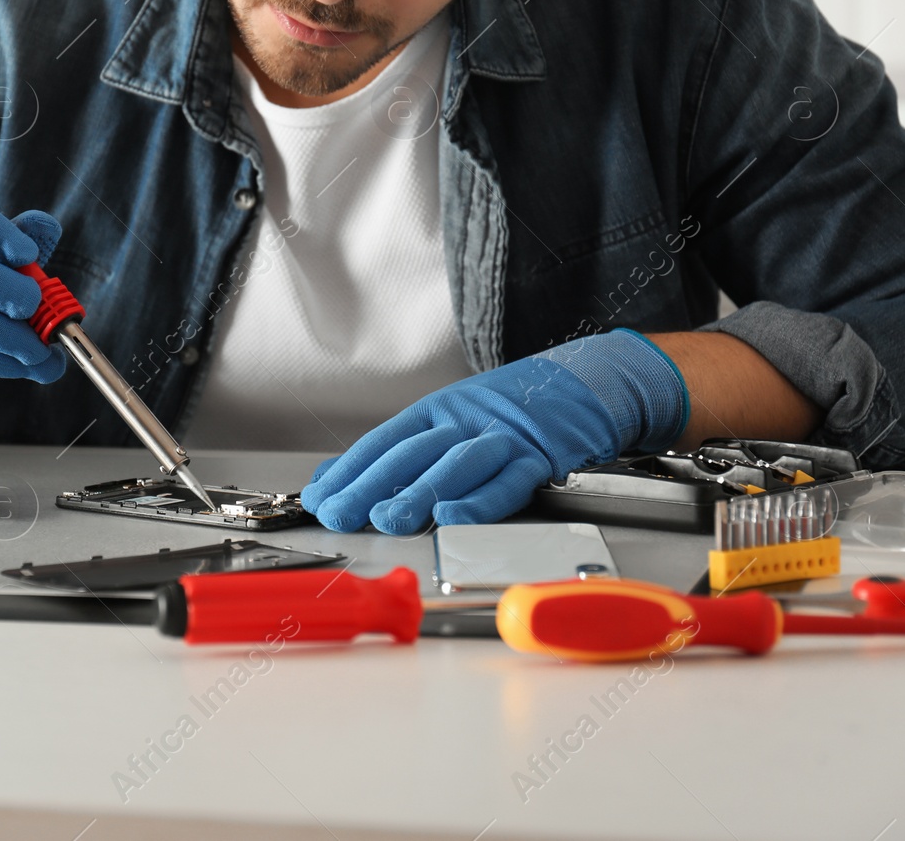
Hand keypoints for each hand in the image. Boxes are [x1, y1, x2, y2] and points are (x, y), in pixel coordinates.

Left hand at [299, 330, 688, 533]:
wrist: (584, 385)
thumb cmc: (513, 414)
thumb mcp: (456, 424)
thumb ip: (409, 456)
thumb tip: (349, 482)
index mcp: (438, 412)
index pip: (383, 442)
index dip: (350, 470)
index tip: (321, 498)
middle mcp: (464, 420)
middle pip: (409, 452)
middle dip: (370, 485)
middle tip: (341, 512)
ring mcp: (502, 436)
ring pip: (454, 464)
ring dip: (419, 492)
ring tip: (389, 519)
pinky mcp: (539, 455)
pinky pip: (507, 480)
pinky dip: (480, 501)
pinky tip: (454, 517)